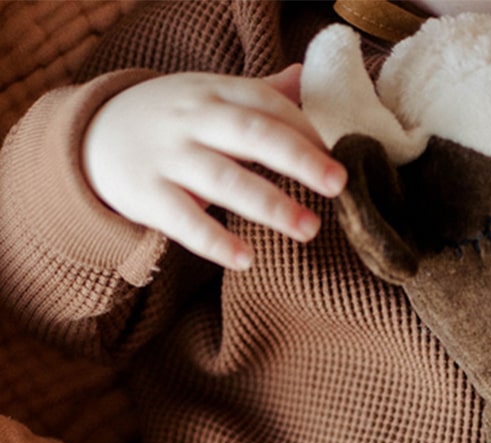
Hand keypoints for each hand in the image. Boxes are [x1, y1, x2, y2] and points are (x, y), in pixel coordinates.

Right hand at [82, 65, 345, 268]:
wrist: (92, 137)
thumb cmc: (171, 121)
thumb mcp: (209, 97)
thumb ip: (258, 93)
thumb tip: (306, 77)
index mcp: (214, 94)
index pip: (267, 105)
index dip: (305, 129)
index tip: (341, 155)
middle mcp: (192, 121)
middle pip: (251, 133)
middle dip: (299, 157)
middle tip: (340, 183)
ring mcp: (167, 158)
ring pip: (223, 179)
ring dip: (270, 204)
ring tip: (310, 229)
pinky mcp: (146, 196)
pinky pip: (183, 220)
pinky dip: (214, 241)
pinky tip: (247, 260)